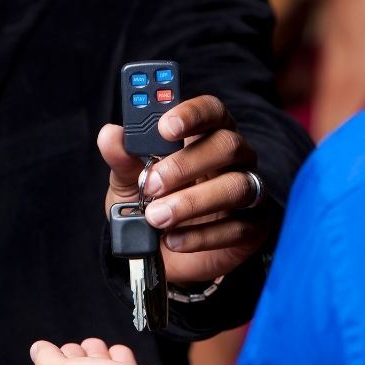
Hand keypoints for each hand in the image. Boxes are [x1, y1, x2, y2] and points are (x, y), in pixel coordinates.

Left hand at [101, 95, 269, 282]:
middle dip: (186, 164)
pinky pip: (238, 227)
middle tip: (151, 184)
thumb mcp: (128, 183)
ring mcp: (249, 191)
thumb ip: (122, 160)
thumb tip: (110, 135)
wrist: (162, 255)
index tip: (164, 126)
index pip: (211, 110)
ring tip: (156, 217)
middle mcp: (234, 158)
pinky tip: (174, 240)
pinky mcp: (254, 227)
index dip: (192, 114)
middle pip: (227, 145)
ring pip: (237, 186)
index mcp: (205, 135)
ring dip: (192, 202)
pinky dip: (202, 236)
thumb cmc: (151, 205)